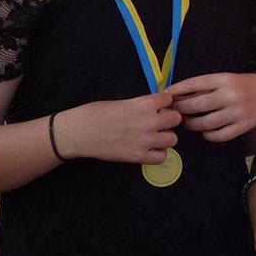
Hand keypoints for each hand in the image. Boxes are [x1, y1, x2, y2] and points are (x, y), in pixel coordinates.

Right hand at [55, 93, 179, 163]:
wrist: (79, 132)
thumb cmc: (97, 113)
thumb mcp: (124, 101)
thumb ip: (143, 104)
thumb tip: (158, 106)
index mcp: (144, 104)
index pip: (169, 99)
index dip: (164, 102)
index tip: (158, 106)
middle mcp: (149, 121)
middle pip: (176, 119)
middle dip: (168, 120)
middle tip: (158, 122)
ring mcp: (145, 140)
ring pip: (173, 139)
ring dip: (165, 138)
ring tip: (153, 137)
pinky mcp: (138, 156)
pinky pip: (162, 157)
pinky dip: (157, 154)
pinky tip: (148, 149)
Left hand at [167, 73, 255, 142]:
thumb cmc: (241, 86)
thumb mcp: (226, 79)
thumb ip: (206, 86)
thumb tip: (177, 94)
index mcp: (225, 79)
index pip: (195, 83)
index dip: (178, 89)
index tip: (166, 94)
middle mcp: (231, 95)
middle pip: (196, 105)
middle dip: (180, 109)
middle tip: (172, 111)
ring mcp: (237, 112)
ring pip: (205, 123)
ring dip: (191, 124)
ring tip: (186, 122)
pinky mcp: (242, 126)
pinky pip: (218, 135)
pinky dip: (207, 134)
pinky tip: (204, 130)